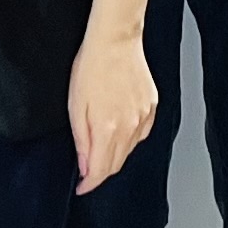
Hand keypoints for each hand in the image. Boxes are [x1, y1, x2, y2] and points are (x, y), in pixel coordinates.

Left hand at [69, 29, 157, 195]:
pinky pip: (141, 134)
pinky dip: (129, 140)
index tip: (82, 187)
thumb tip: (85, 167)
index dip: (89, 184)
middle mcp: (130, 127)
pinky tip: (119, 131)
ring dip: (115, 156)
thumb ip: (82, 140)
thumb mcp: (75, 106)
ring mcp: (144, 117)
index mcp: (109, 129)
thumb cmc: (91, 67)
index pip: (101, 171)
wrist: (116, 40)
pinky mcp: (152, 107)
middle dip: (101, 172)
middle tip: (87, 171)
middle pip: (117, 164)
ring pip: (130, 150)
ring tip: (101, 148)